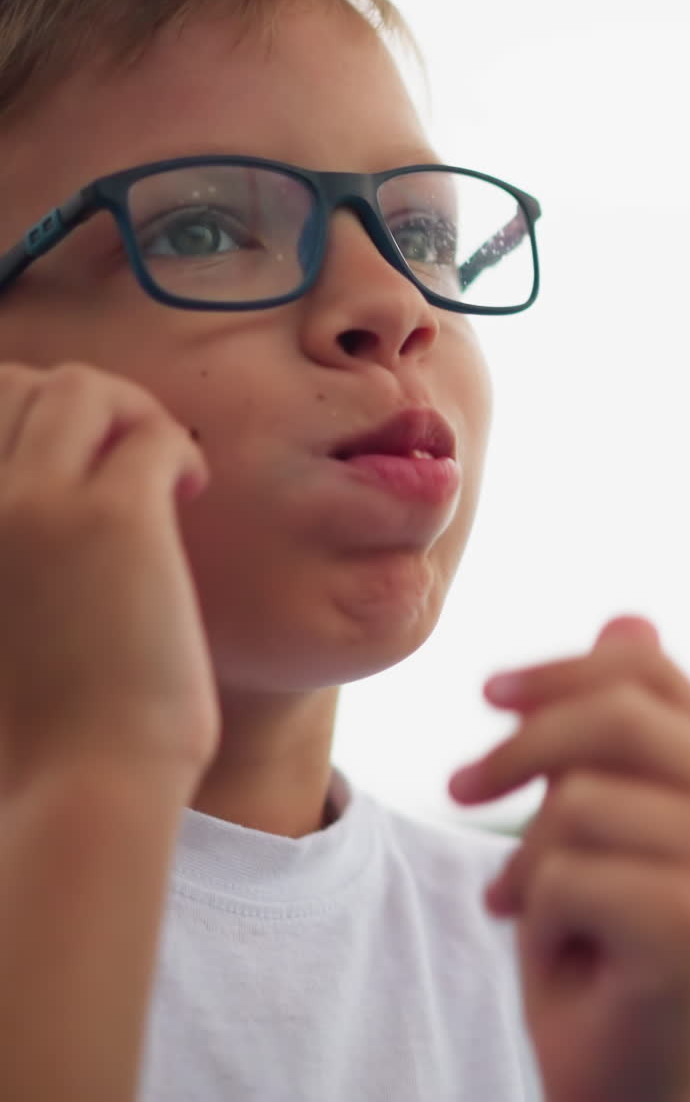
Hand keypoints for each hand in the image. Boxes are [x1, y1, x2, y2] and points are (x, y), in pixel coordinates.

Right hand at [0, 362, 220, 793]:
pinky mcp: (111, 520)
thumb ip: (11, 549)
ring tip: (160, 477)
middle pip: (16, 382)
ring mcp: (33, 502)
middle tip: (124, 459)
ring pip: (80, 387)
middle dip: (79, 403)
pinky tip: (191, 497)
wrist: (77, 786)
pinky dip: (177, 452)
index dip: (28, 418)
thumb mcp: (0, 617)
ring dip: (130, 414)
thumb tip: (58, 503)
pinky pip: (150, 433)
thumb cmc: (42, 725)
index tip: (75, 463)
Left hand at [448, 616, 689, 1101]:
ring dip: (527, 861)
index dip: (562, 670)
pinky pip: (568, 874)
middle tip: (458, 791)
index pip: (648, 673)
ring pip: (579, 802)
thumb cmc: (596, 941)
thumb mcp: (590, 819)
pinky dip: (535, 914)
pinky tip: (559, 952)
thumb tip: (629, 617)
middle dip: (519, 747)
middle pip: (615, 717)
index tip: (486, 694)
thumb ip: (611, 730)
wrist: (614, 1075)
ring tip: (530, 904)